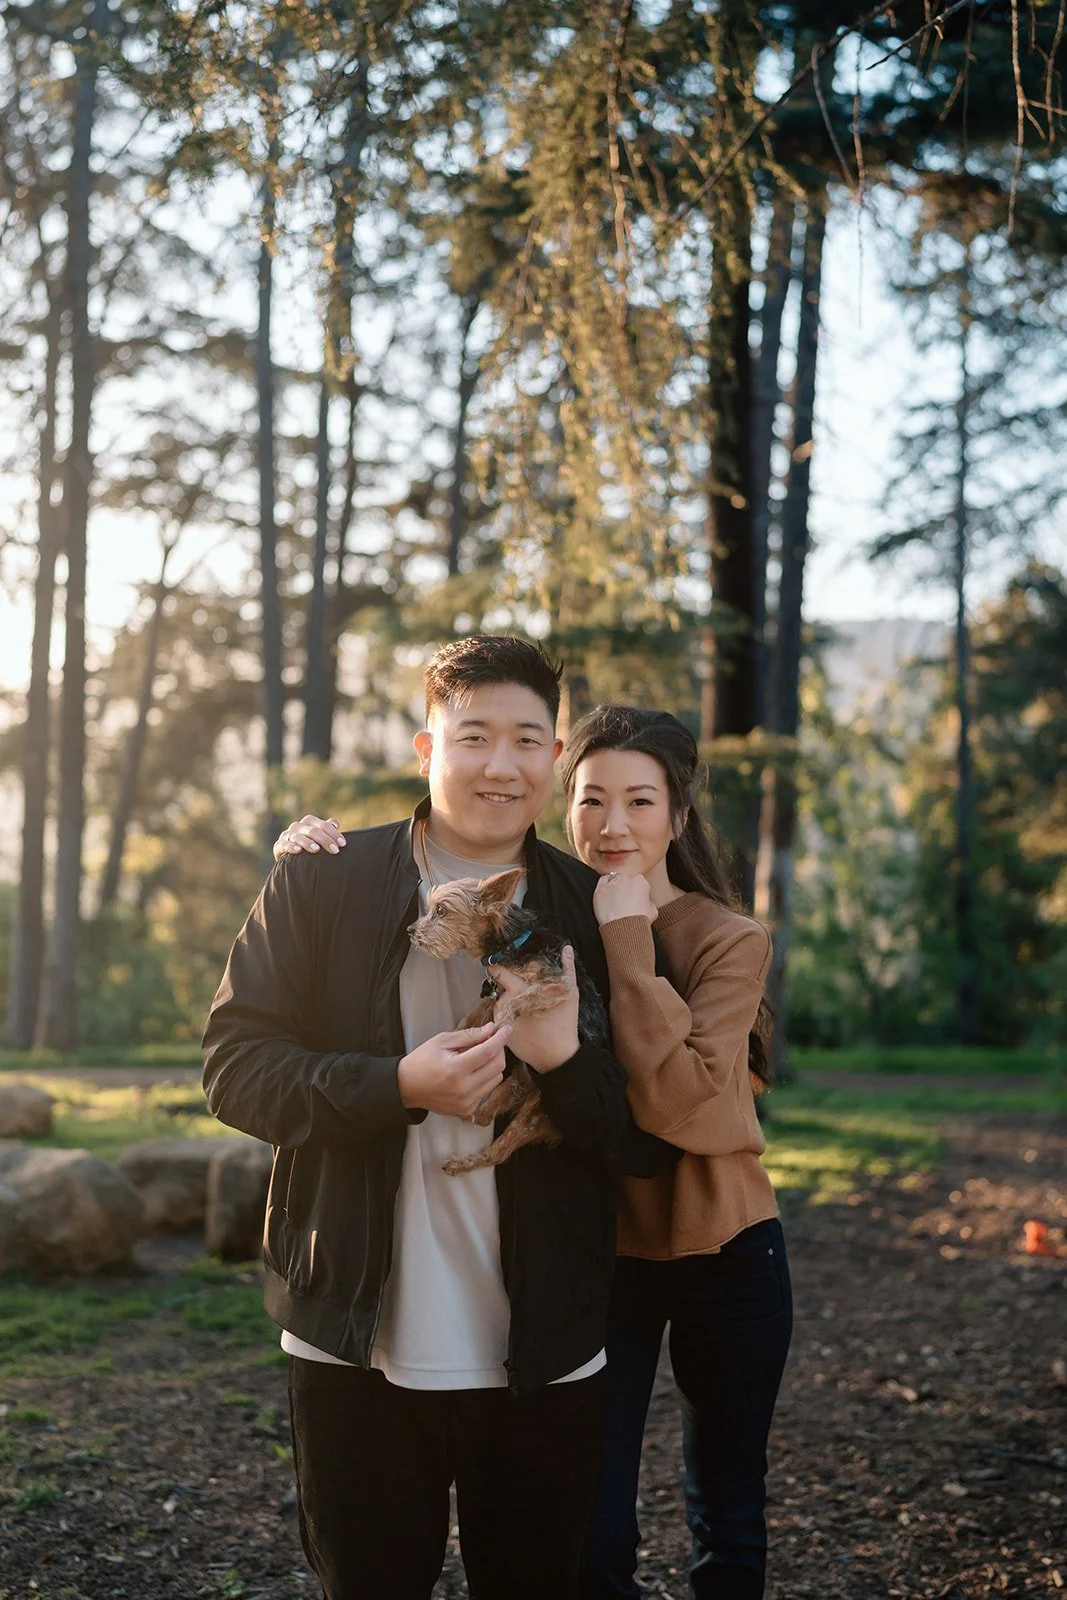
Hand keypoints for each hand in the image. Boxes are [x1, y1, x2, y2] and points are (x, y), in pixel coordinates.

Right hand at [274, 815, 345, 861]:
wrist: (291, 862)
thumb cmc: (309, 848)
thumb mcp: (319, 839)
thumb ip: (326, 830)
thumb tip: (335, 823)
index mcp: (308, 823)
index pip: (322, 825)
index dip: (333, 833)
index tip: (343, 844)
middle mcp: (297, 827)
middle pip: (312, 830)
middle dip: (325, 839)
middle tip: (335, 850)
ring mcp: (287, 835)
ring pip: (298, 836)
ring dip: (308, 842)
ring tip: (316, 850)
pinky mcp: (278, 846)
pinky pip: (284, 845)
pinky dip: (291, 847)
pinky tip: (298, 851)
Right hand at [397, 1022, 510, 1116]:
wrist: (407, 1087)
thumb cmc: (422, 1060)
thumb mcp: (442, 1041)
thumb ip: (469, 1036)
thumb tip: (492, 1029)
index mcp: (456, 1069)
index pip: (488, 1052)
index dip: (500, 1038)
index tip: (507, 1029)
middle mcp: (464, 1088)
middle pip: (498, 1066)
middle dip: (499, 1050)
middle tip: (491, 1040)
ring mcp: (467, 1102)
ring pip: (496, 1079)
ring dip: (493, 1064)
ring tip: (479, 1056)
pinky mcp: (467, 1109)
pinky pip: (486, 1090)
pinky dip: (485, 1078)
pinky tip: (471, 1073)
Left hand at [491, 947, 579, 1072]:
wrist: (556, 1055)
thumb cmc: (564, 1022)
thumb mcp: (569, 993)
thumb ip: (567, 968)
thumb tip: (567, 948)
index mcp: (519, 990)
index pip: (499, 972)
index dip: (497, 967)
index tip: (498, 964)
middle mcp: (507, 1003)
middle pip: (501, 988)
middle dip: (508, 988)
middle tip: (523, 993)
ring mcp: (503, 1019)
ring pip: (501, 1004)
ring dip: (509, 1003)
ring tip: (526, 1009)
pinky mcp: (502, 1032)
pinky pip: (502, 1019)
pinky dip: (509, 1017)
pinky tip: (523, 1021)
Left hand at [593, 871, 656, 926]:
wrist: (624, 928)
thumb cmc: (639, 920)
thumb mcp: (653, 911)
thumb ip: (649, 902)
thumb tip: (646, 903)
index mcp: (640, 881)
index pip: (638, 882)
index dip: (637, 891)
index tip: (635, 899)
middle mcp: (625, 879)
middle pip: (625, 879)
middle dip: (625, 888)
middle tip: (624, 901)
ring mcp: (612, 883)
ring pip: (613, 879)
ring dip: (615, 887)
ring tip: (615, 900)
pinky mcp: (600, 889)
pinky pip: (602, 881)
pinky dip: (604, 886)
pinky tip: (607, 895)